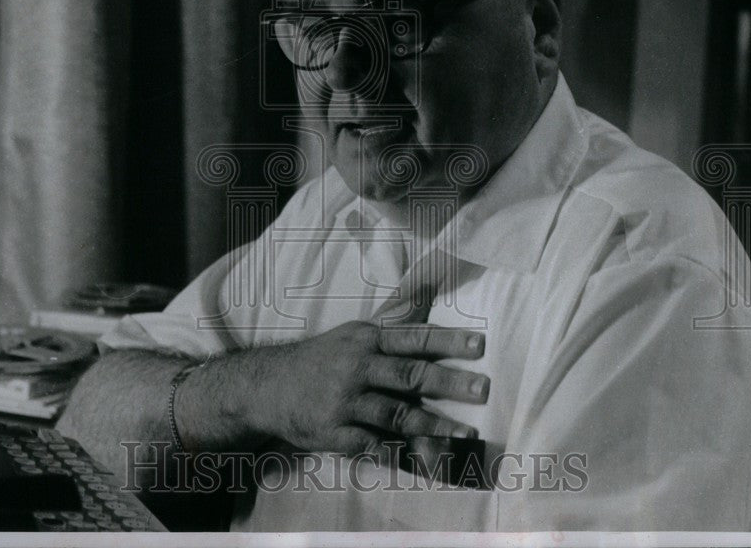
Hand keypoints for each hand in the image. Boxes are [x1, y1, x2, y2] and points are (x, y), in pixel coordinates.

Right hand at [252, 320, 488, 454]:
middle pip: (409, 375)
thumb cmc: (324, 358)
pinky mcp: (333, 433)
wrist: (268, 385)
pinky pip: (370, 445)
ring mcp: (344, 402)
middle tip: (483, 389)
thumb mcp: (356, 333)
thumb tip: (430, 286)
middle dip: (448, 383)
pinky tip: (422, 463)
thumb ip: (396, 320)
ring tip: (465, 433)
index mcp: (366, 340)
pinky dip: (395, 454)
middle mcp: (357, 368)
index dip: (446, 341)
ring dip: (433, 425)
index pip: (413, 338)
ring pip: (395, 415)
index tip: (479, 345)